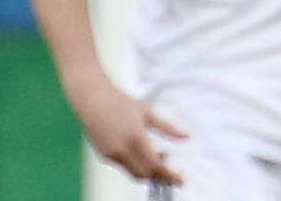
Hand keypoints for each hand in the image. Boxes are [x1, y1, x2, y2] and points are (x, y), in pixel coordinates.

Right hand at [67, 74, 186, 185]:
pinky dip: (136, 165)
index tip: (181, 179)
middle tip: (172, 168)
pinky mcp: (104, 155)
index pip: (156, 166)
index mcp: (136, 139)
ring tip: (160, 156)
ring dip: (148, 171)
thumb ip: (168, 127)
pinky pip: (124, 166)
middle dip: (159, 176)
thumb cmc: (121, 103)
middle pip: (145, 175)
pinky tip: (144, 153)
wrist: (93, 100)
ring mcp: (111, 155)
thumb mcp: (148, 112)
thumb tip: (187, 136)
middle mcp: (122, 150)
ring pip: (133, 173)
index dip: (169, 175)